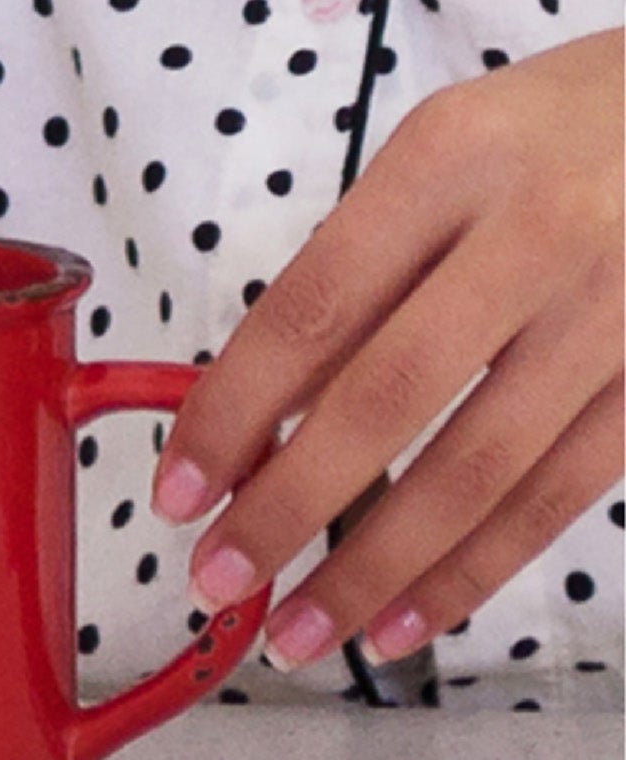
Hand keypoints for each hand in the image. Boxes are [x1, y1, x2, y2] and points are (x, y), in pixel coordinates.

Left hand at [149, 29, 624, 671]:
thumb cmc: (562, 129)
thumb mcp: (448, 148)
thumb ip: (363, 261)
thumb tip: (260, 402)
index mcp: (447, 160)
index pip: (313, 306)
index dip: (235, 408)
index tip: (177, 485)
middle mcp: (532, 237)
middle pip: (387, 398)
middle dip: (289, 504)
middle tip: (218, 577)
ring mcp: (611, 315)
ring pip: (477, 470)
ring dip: (377, 566)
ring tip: (300, 630)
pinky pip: (557, 494)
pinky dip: (476, 568)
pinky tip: (408, 617)